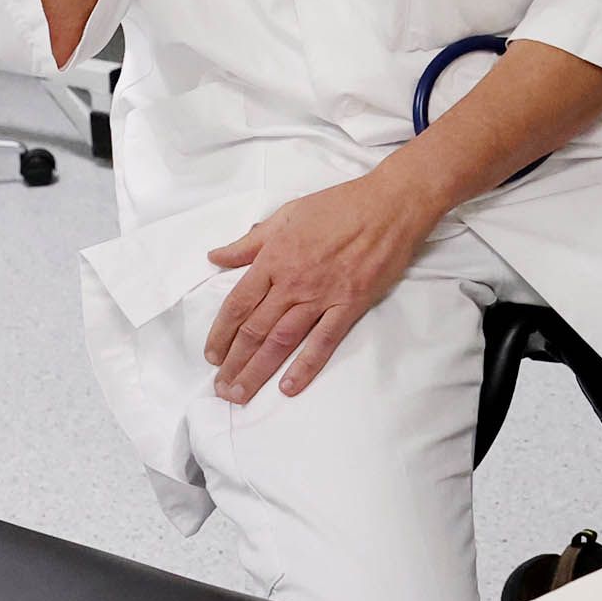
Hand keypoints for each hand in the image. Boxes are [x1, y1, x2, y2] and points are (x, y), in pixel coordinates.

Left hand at [202, 163, 446, 401]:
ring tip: (241, 395)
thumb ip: (250, 242)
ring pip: (282, 341)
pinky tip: (289, 387)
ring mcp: (322, 296)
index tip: (211, 355)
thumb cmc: (339, 205)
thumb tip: (216, 257)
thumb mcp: (287, 214)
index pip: (238, 304)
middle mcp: (293, 282)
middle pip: (255, 329)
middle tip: (221, 389)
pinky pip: (324, 341)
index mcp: (274, 258)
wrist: (389, 205)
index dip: (221, 333)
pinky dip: (305, 366)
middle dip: (234, 362)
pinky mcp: (350, 305)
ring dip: (258, 370)